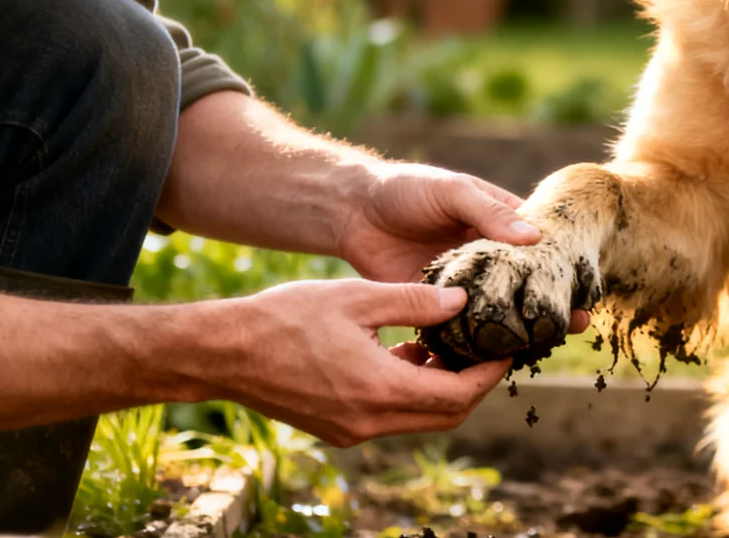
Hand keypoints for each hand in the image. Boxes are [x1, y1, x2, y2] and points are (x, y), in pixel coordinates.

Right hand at [210, 279, 509, 445]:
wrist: (222, 352)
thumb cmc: (285, 317)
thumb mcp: (357, 298)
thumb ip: (414, 301)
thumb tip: (462, 300)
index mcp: (379, 389)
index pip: (458, 396)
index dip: (489, 373)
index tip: (506, 348)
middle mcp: (369, 421)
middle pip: (444, 414)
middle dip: (471, 383)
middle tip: (484, 347)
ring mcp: (351, 430)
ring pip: (417, 417)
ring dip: (438, 386)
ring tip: (444, 342)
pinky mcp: (337, 428)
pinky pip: (389, 415)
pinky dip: (408, 390)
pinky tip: (404, 352)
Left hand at [336, 162, 590, 332]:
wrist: (353, 211)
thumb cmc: (408, 189)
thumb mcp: (452, 191)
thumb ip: (488, 212)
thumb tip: (534, 237)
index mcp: (498, 225)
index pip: (539, 248)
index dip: (562, 267)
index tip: (585, 288)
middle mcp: (486, 259)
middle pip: (525, 285)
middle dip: (551, 304)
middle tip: (578, 323)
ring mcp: (462, 286)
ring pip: (497, 311)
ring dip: (519, 329)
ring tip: (545, 346)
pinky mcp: (435, 306)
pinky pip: (461, 328)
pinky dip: (478, 343)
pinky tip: (495, 359)